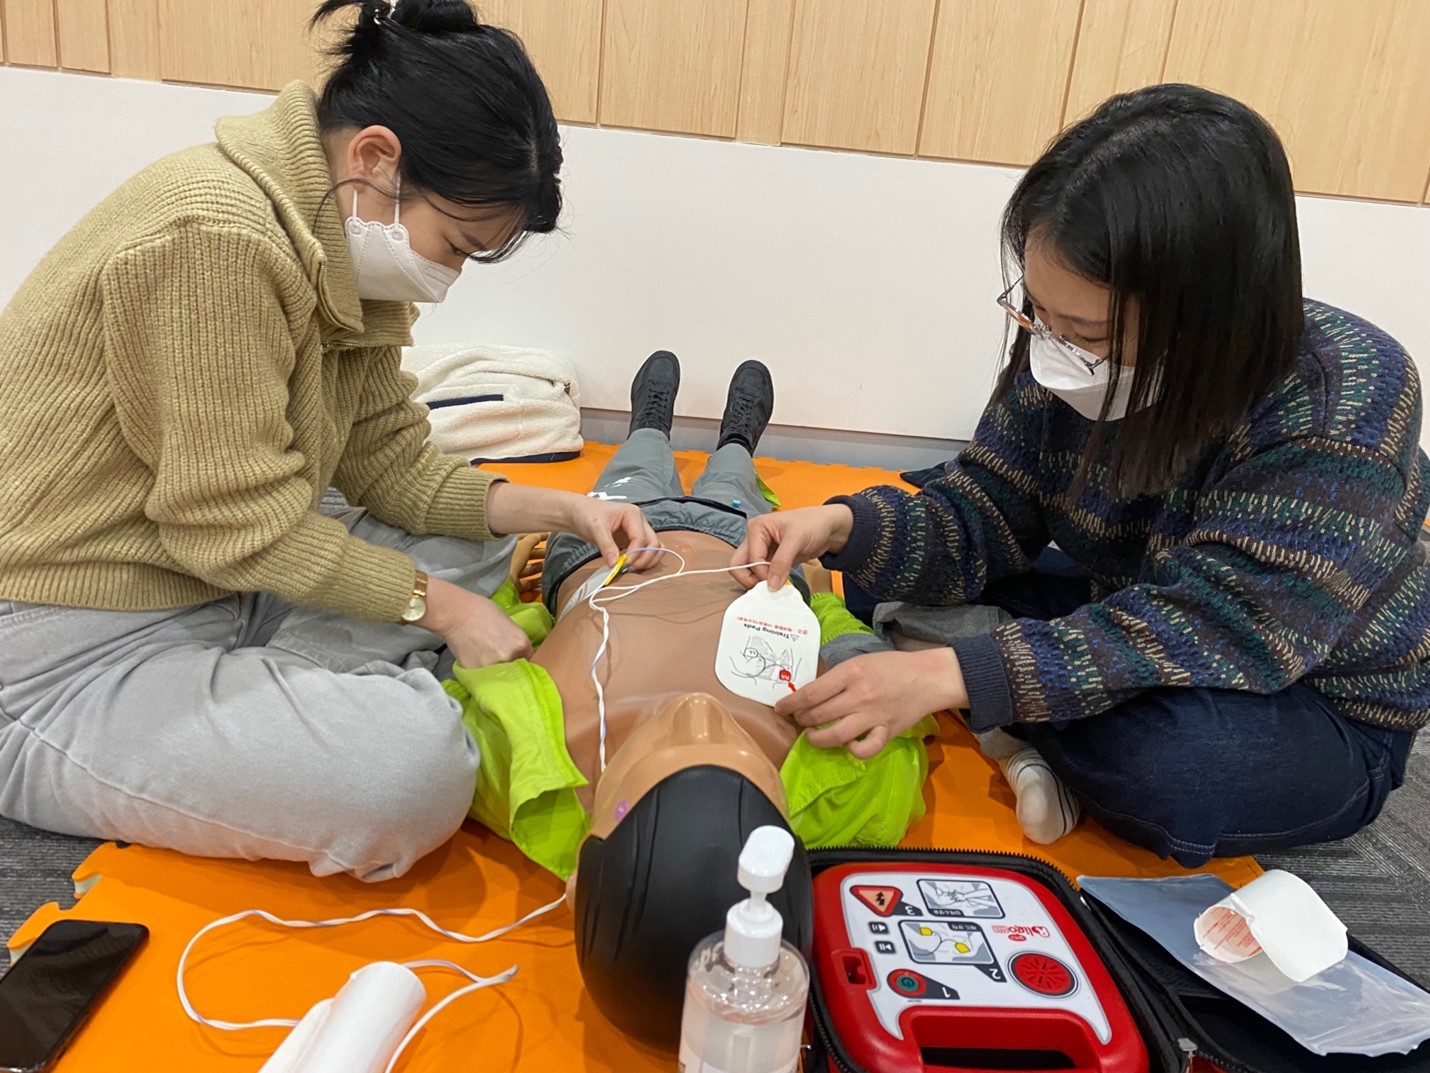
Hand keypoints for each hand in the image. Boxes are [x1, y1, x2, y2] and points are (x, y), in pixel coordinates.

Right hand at [418, 577, 532, 668]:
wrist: (456, 613)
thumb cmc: (481, 611)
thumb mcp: (509, 623)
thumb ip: (516, 641)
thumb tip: (518, 652)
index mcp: (521, 645)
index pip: (531, 661)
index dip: (524, 660)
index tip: (519, 659)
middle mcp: (509, 659)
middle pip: (516, 671)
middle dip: (510, 666)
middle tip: (500, 658)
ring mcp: (492, 668)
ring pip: (499, 676)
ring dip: (496, 671)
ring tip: (486, 658)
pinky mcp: (475, 673)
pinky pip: (482, 676)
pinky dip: (480, 671)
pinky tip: (475, 658)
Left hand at [508, 532, 547, 595]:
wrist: (501, 583)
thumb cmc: (512, 559)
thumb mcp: (524, 545)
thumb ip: (534, 538)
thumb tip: (543, 534)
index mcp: (509, 545)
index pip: (524, 537)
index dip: (536, 536)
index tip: (549, 537)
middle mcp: (510, 558)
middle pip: (527, 554)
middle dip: (541, 553)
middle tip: (553, 553)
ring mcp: (512, 572)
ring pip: (529, 568)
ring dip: (540, 566)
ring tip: (553, 565)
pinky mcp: (515, 584)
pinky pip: (528, 582)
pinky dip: (537, 581)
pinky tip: (547, 579)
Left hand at [560, 497, 662, 571]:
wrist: (580, 513)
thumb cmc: (587, 514)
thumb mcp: (595, 528)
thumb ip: (606, 546)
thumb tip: (614, 564)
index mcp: (632, 514)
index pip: (641, 537)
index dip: (634, 553)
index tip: (623, 564)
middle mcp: (639, 522)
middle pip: (653, 543)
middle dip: (644, 558)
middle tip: (628, 568)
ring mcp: (639, 531)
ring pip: (655, 548)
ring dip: (647, 561)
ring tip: (630, 568)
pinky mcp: (634, 540)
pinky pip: (647, 552)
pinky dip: (643, 560)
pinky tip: (630, 566)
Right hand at [732, 505, 853, 590]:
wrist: (829, 528)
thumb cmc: (813, 524)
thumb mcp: (797, 540)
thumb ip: (782, 562)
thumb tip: (771, 586)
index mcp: (756, 528)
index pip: (750, 559)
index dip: (761, 573)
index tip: (776, 582)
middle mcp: (754, 539)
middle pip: (739, 565)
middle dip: (750, 579)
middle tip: (766, 588)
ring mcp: (761, 550)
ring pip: (748, 571)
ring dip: (758, 582)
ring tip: (775, 587)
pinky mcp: (770, 560)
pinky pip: (761, 574)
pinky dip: (766, 582)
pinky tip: (778, 585)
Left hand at [776, 648, 965, 758]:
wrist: (928, 677)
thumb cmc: (891, 666)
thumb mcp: (860, 661)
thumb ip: (837, 677)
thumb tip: (810, 694)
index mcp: (850, 673)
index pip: (811, 693)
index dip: (790, 703)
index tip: (780, 708)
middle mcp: (859, 695)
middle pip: (817, 715)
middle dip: (801, 720)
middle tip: (798, 719)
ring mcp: (873, 716)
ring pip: (834, 735)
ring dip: (816, 739)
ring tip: (811, 735)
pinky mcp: (887, 732)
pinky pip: (865, 749)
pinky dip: (852, 750)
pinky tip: (848, 744)